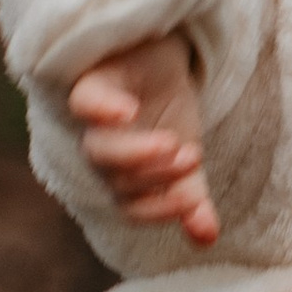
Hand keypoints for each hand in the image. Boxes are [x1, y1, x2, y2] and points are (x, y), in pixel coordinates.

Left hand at [66, 32, 216, 246]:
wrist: (157, 51)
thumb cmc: (166, 107)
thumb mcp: (186, 154)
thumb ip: (191, 196)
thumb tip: (208, 239)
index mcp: (124, 175)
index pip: (130, 207)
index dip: (158, 209)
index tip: (192, 200)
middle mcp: (104, 152)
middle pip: (116, 179)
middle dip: (156, 175)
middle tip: (192, 158)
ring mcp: (94, 119)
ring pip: (99, 150)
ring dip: (135, 154)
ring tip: (172, 143)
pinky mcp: (90, 82)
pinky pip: (84, 102)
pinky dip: (102, 110)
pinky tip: (128, 112)